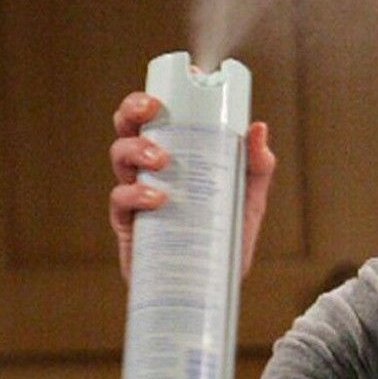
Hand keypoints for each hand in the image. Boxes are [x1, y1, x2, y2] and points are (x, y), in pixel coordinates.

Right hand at [108, 92, 276, 281]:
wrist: (214, 291)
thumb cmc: (226, 241)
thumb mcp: (248, 201)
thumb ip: (257, 168)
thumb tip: (258, 128)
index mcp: (175, 158)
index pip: (157, 119)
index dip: (153, 96)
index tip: (168, 87)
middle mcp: (150, 172)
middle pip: (128, 129)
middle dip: (132, 111)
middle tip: (151, 111)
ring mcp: (136, 197)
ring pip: (119, 158)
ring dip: (136, 150)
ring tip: (162, 161)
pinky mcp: (130, 227)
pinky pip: (120, 202)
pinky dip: (136, 194)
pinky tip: (157, 197)